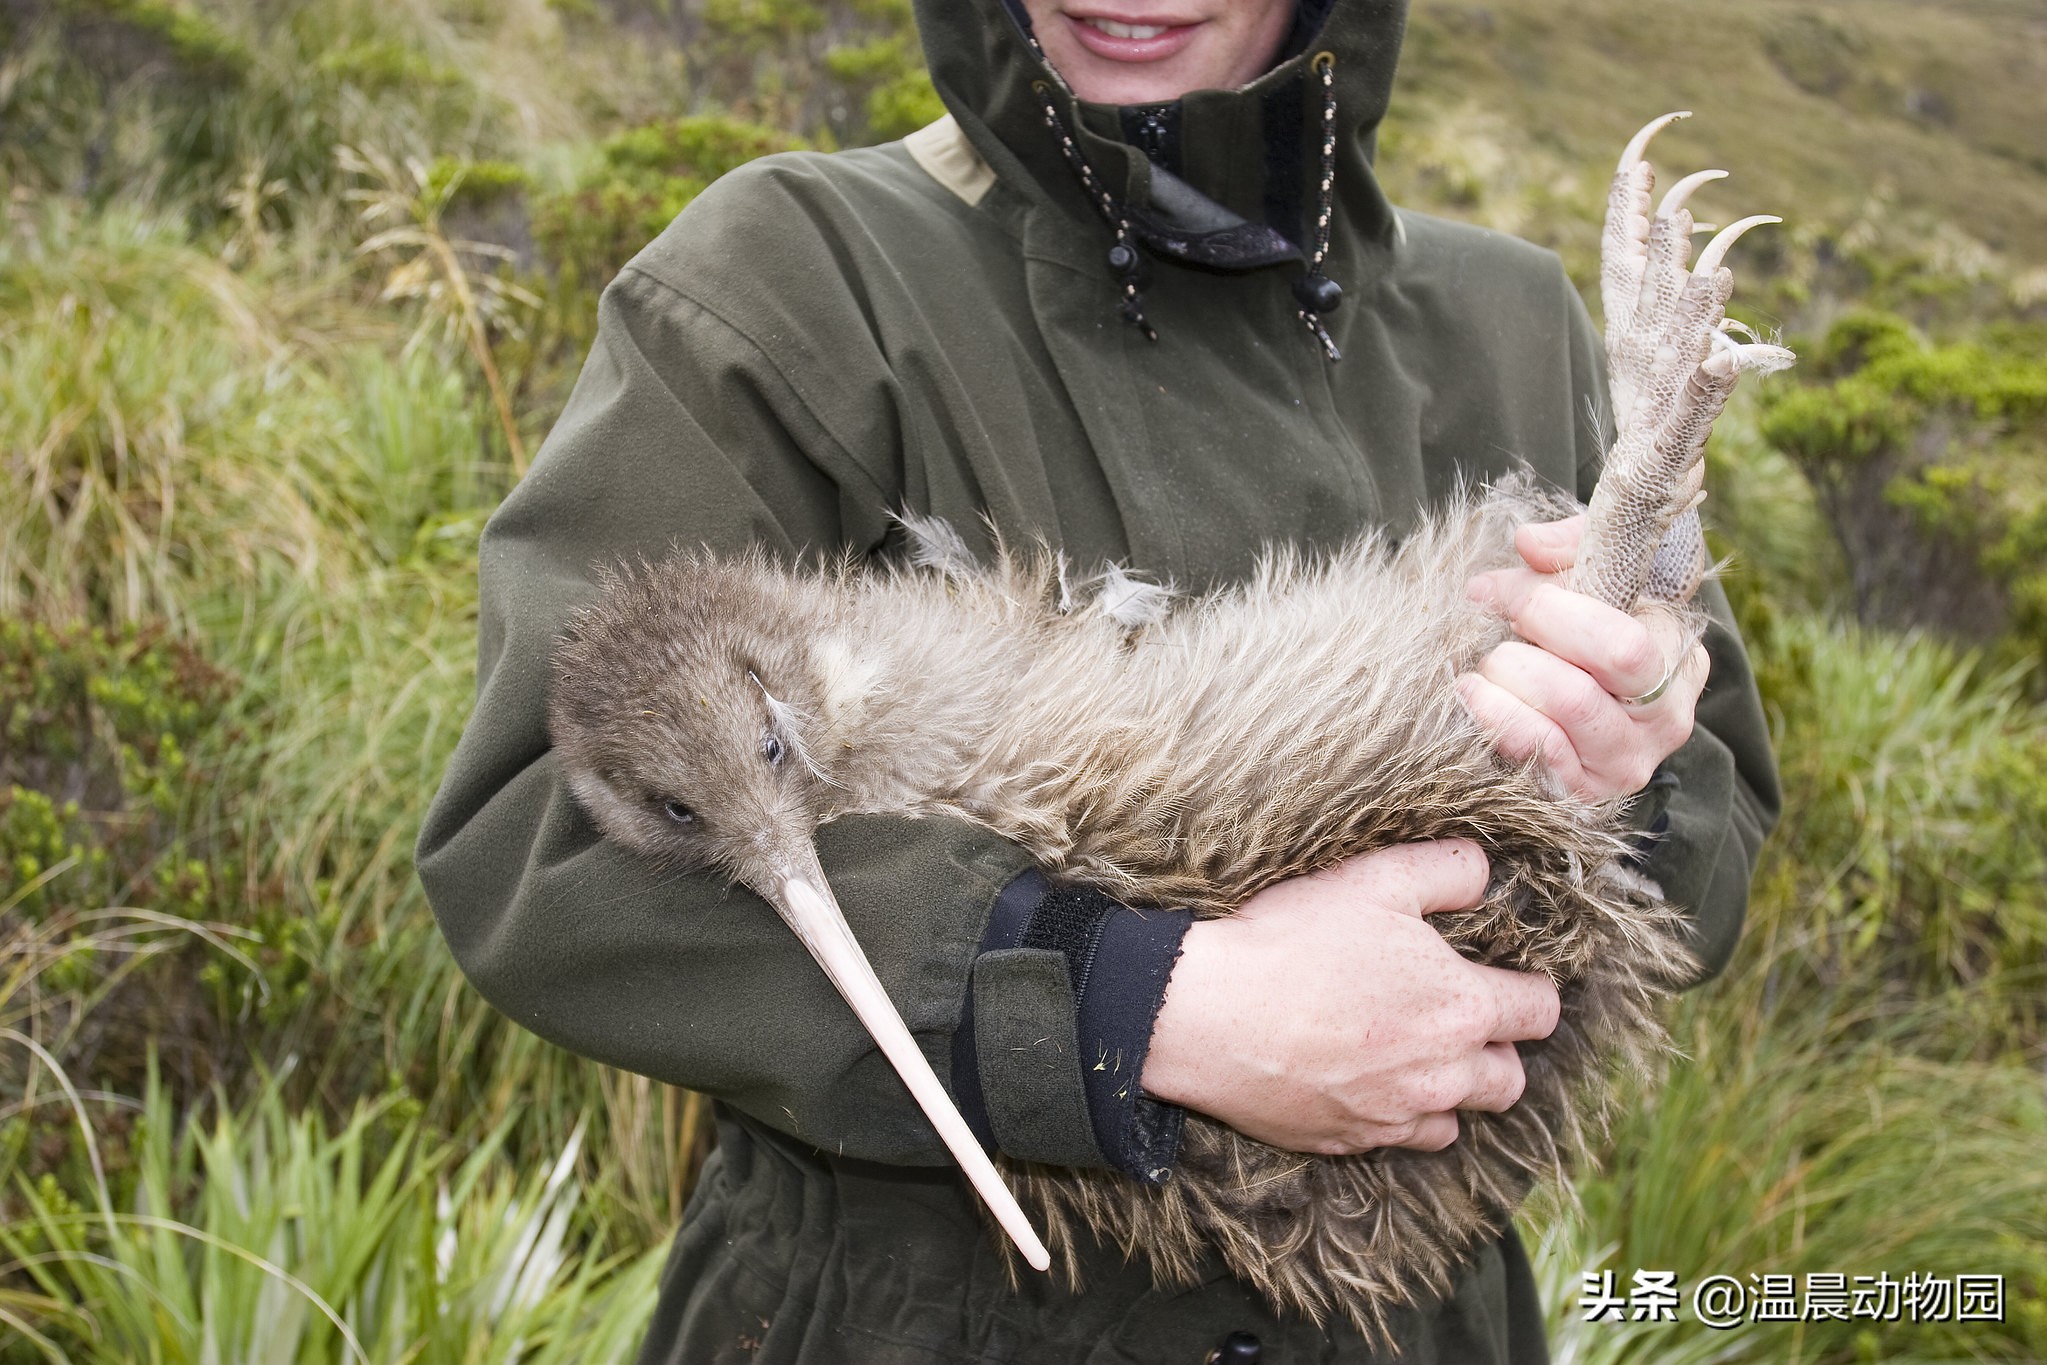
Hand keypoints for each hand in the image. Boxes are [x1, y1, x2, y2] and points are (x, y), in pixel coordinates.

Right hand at [1140, 841, 1560, 1154]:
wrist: (1204, 1012)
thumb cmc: (1291, 940)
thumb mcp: (1375, 878)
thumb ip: (1448, 870)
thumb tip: (1485, 874)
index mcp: (1461, 1008)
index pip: (1540, 1012)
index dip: (1529, 989)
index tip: (1502, 976)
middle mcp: (1441, 1075)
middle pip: (1511, 1080)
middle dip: (1496, 1050)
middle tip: (1455, 1017)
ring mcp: (1393, 1116)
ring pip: (1456, 1121)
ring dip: (1449, 1091)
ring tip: (1412, 1055)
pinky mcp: (1346, 1141)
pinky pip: (1396, 1141)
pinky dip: (1394, 1115)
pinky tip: (1362, 1080)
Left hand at [1458, 515, 1705, 800]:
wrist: (1583, 689)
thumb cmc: (1587, 617)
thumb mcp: (1594, 567)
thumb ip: (1570, 543)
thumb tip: (1529, 544)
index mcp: (1678, 657)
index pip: (1619, 646)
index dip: (1548, 613)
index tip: (1504, 594)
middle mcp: (1664, 720)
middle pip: (1575, 694)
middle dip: (1515, 656)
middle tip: (1492, 636)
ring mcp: (1625, 766)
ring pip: (1550, 730)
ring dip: (1499, 689)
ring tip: (1483, 668)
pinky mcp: (1585, 796)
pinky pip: (1534, 766)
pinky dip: (1492, 724)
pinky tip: (1475, 698)